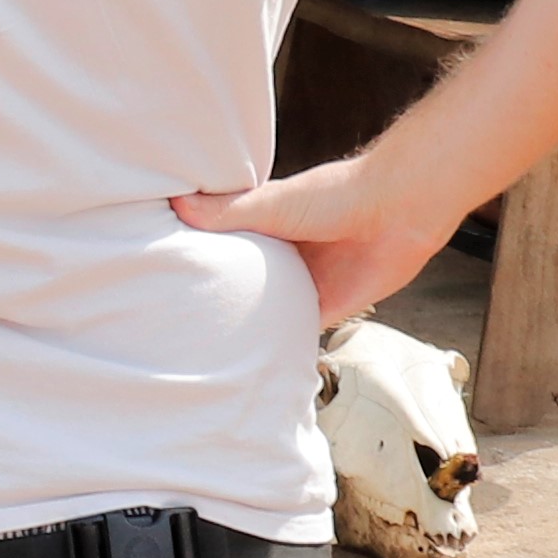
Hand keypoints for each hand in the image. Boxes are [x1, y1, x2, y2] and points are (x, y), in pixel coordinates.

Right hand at [177, 155, 455, 330]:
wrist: (396, 210)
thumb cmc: (337, 194)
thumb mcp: (272, 202)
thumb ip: (227, 211)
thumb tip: (176, 203)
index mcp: (266, 227)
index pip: (224, 248)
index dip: (199, 259)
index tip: (161, 272)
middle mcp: (282, 257)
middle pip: (243, 283)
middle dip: (219, 298)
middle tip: (172, 319)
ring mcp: (303, 284)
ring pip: (266, 310)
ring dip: (247, 326)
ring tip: (201, 347)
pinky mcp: (326, 309)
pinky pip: (296, 333)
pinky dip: (278, 346)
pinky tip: (250, 362)